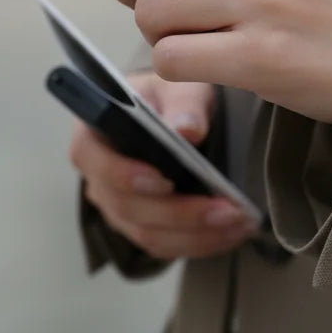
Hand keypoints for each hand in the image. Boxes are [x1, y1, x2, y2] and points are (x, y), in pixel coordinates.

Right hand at [70, 70, 257, 260]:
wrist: (179, 115)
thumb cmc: (170, 97)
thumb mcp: (179, 86)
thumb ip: (184, 103)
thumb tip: (187, 130)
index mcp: (93, 135)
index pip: (92, 160)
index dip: (124, 175)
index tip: (165, 181)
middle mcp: (98, 177)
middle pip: (127, 206)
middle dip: (179, 213)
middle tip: (227, 209)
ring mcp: (117, 207)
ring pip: (148, 234)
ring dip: (196, 235)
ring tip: (239, 224)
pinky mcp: (141, 226)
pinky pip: (164, 245)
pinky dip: (199, 243)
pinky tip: (232, 233)